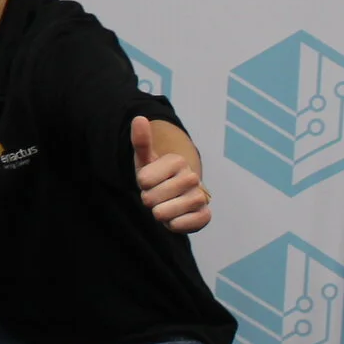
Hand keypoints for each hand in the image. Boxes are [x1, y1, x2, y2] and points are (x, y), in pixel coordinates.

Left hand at [134, 117, 211, 233]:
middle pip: (151, 198)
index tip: (149, 181)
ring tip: (164, 206)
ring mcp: (200, 196)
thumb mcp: (145, 160)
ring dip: (159, 213)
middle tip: (156, 195)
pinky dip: (174, 225)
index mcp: (177, 161)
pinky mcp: (205, 215)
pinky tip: (175, 218)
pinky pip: (182, 225)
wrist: (175, 195)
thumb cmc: (156, 176)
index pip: (143, 180)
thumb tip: (139, 118)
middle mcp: (191, 177)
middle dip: (148, 200)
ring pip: (164, 213)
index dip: (141, 184)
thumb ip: (141, 142)